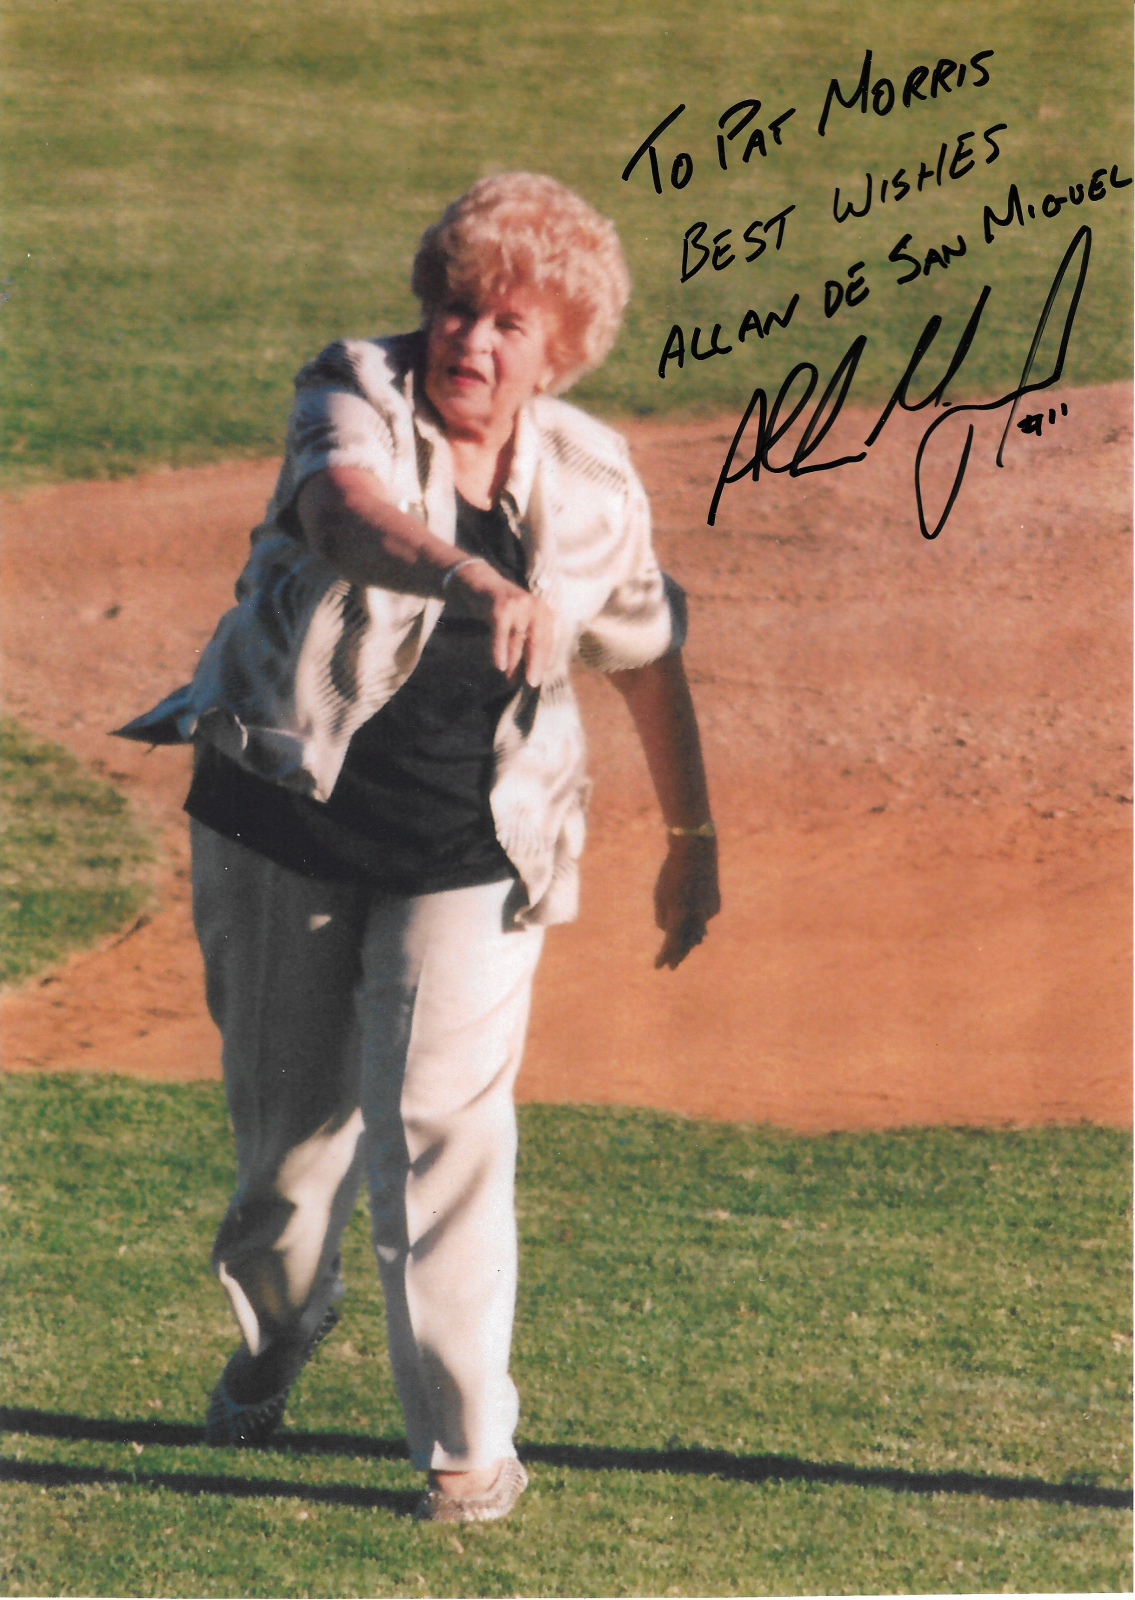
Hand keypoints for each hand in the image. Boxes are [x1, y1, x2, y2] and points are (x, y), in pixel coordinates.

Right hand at [449, 561, 554, 686]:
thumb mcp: (521, 621)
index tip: (538, 680)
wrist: (480, 582)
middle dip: (534, 664)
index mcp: (544, 612)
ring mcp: (518, 605)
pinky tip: (499, 666)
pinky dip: (499, 650)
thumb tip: (534, 671)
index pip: (547, 642)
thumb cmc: (502, 609)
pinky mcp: (501, 607)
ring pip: (518, 640)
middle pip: (537, 641)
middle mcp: (535, 607)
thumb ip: (529, 640)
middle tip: (531, 683)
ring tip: (511, 680)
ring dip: (514, 662)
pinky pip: (501, 633)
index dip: (543, 662)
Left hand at [653, 834, 720, 969]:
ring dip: (689, 942)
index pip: (671, 943)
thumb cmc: (672, 872)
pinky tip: (693, 921)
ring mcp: (708, 912)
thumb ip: (662, 917)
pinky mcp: (715, 906)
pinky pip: (702, 919)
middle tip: (672, 967)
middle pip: (687, 944)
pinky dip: (696, 922)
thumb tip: (667, 931)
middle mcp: (697, 917)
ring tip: (682, 951)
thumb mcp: (660, 895)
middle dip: (678, 955)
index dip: (664, 956)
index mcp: (680, 915)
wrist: (696, 852)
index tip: (658, 966)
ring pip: (697, 932)